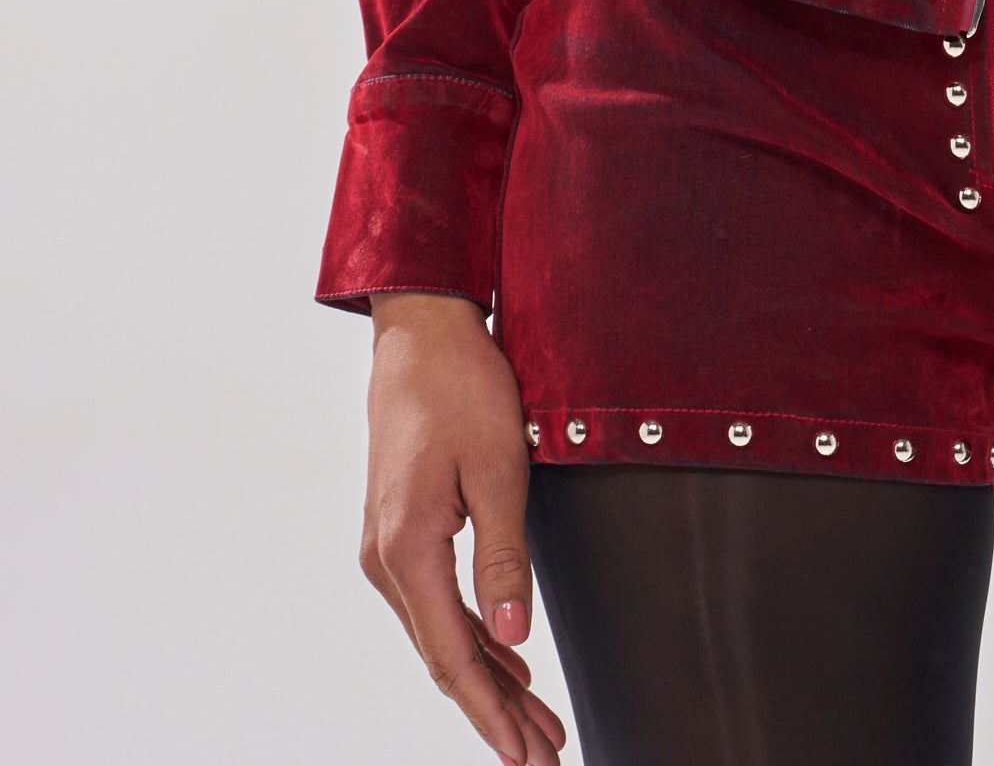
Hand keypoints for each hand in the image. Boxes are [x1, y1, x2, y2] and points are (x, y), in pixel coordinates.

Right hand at [361, 292, 565, 762]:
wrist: (420, 331)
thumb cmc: (461, 385)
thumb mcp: (497, 467)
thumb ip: (506, 555)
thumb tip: (517, 635)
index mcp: (407, 550)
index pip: (455, 657)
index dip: (493, 713)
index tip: (527, 756)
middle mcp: (386, 560)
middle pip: (446, 657)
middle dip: (496, 710)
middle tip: (545, 752)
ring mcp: (388, 547)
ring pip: (443, 634)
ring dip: (490, 678)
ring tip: (538, 721)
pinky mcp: (400, 531)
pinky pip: (438, 603)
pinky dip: (475, 637)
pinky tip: (508, 659)